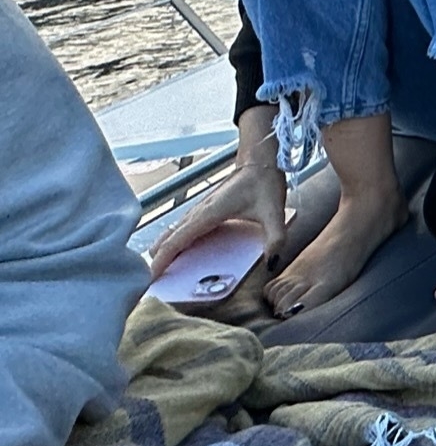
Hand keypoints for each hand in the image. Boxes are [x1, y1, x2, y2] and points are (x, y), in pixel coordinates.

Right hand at [147, 159, 288, 279]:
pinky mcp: (203, 210)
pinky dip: (175, 243)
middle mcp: (197, 212)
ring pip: (172, 233)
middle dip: (157, 259)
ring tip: (163, 273)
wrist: (259, 162)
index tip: (150, 278)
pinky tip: (180, 255)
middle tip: (156, 282)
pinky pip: (182, 230)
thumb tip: (271, 261)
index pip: (175, 241)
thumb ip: (275, 237)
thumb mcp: (274, 212)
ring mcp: (198, 210)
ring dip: (165, 251)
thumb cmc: (263, 183)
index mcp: (207, 214)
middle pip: (167, 239)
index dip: (161, 260)